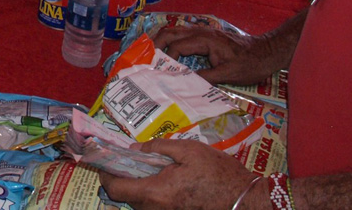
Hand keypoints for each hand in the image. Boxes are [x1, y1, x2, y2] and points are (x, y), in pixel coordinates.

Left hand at [99, 139, 256, 209]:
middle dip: (120, 180)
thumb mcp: (188, 150)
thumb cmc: (219, 173)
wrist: (247, 200)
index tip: (104, 161)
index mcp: (157, 193)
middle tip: (125, 161)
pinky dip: (150, 195)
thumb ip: (156, 147)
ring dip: (136, 187)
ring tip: (144, 168)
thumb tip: (134, 148)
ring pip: (139, 205)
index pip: (116, 189)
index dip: (105, 175)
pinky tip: (161, 180)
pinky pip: (154, 208)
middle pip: (125, 198)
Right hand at [152, 24, 285, 86]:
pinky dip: (171, 42)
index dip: (166, 59)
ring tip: (150, 55)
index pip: (176, 46)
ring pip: (174, 32)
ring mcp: (202, 32)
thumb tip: (183, 82)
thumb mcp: (229, 74)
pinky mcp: (205, 36)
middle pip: (169, 32)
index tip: (160, 73)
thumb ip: (205, 77)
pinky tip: (168, 54)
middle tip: (144, 59)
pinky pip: (182, 35)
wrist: (268, 52)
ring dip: (161, 41)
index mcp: (204, 39)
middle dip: (155, 44)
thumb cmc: (251, 63)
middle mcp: (200, 32)